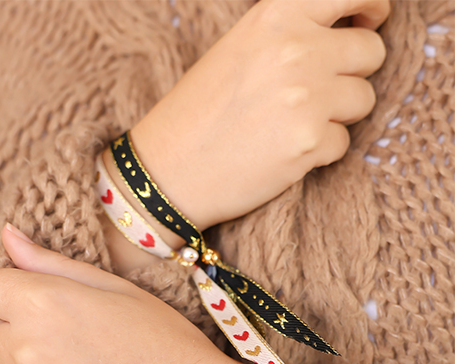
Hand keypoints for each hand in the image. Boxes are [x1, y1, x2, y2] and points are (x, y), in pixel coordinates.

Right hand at [112, 0, 389, 230]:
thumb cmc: (194, 114)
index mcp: (274, 18)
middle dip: (353, 73)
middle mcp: (296, 52)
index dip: (371, 6)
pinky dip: (320, 150)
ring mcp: (305, 100)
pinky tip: (285, 154)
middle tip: (323, 91)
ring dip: (339, 114)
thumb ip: (288, 36)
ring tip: (296, 125)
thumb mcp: (237, 51)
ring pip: (363, 100)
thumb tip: (340, 36)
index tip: (370, 22)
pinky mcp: (308, 146)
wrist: (166, 172)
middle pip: (370, 53)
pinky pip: (343, 143)